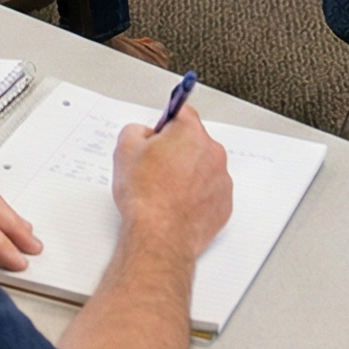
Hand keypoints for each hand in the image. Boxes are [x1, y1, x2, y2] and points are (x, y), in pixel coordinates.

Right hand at [110, 106, 232, 258]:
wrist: (158, 236)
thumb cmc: (145, 197)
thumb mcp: (124, 150)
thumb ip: (135, 130)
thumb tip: (144, 134)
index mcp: (189, 133)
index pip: (181, 112)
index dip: (165, 123)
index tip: (160, 132)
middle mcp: (212, 153)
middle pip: (193, 142)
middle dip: (176, 151)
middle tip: (155, 168)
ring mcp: (221, 180)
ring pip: (202, 168)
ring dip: (187, 174)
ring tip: (165, 191)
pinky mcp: (224, 204)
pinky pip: (209, 192)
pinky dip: (196, 196)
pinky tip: (177, 205)